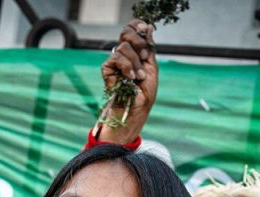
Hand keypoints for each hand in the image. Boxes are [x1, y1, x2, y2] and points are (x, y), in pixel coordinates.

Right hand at [97, 20, 157, 144]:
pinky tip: (130, 78)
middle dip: (138, 42)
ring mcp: (115, 61)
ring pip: (124, 47)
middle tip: (144, 57)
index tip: (146, 28)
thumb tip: (149, 27)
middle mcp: (124, 54)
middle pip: (126, 32)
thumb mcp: (152, 67)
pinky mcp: (107, 68)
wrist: (136, 108)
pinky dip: (127, 67)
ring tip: (138, 77)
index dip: (137, 25)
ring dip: (135, 63)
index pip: (132, 29)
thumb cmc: (144, 92)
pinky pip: (117, 58)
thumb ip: (149, 48)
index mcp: (135, 51)